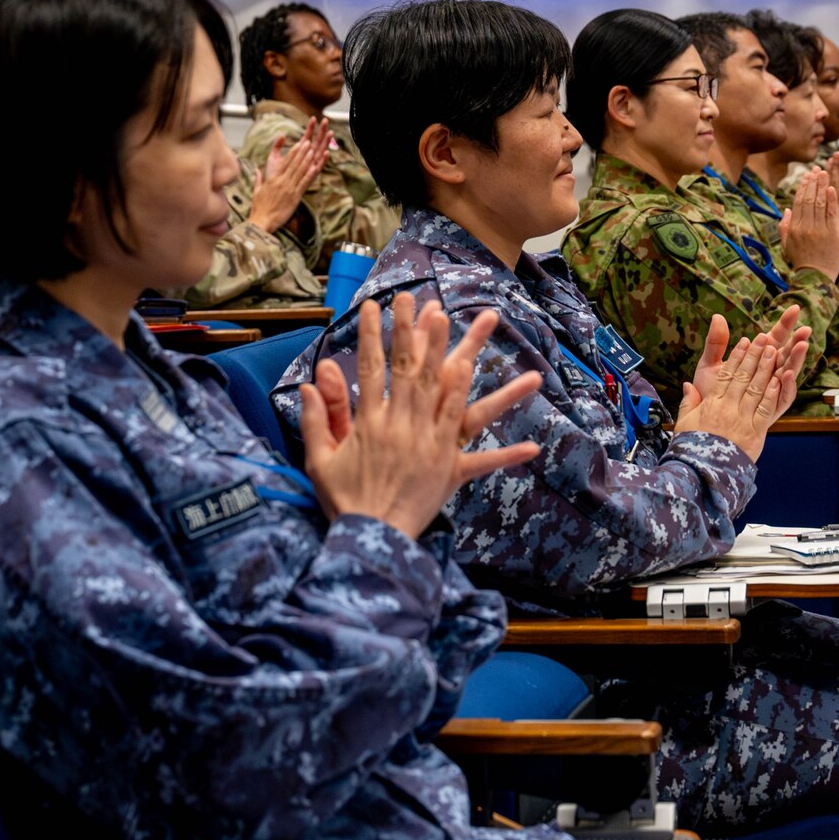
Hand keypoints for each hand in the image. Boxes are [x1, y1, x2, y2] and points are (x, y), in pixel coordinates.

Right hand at [247, 120, 329, 233]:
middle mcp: (281, 181)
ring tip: (313, 150)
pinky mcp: (294, 197)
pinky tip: (316, 167)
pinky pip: (303, 184)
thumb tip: (257, 170)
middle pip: (293, 163)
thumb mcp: (256, 191)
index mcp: (272, 179)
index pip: (284, 162)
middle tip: (308, 142)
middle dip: (301, 152)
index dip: (293, 152)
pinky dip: (310, 174)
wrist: (261, 221)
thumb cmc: (259, 207)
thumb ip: (258, 179)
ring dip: (307, 159)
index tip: (299, 144)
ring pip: (299, 171)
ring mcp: (288, 188)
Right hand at [297, 296, 542, 537]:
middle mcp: (403, 426)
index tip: (371, 306)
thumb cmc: (343, 501)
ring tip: (478, 332)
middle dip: (416, 332)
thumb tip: (308, 385)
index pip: (370, 368)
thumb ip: (318, 420)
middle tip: (422, 300)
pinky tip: (530, 441)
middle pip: (412, 370)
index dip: (370, 335)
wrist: (369, 538)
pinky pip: (481, 459)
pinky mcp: (449, 471)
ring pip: (452, 396)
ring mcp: (430, 446)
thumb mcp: (320, 461)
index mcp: (370, 423)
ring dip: (464, 360)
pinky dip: (505, 452)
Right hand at [671, 335, 803, 460]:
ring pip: (756, 388)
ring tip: (774, 351)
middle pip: (743, 377)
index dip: (736, 357)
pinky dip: (772, 393)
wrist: (704, 473)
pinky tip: (779, 379)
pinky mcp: (755, 432)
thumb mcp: (684, 424)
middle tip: (763, 338)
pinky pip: (765, 409)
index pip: (726, 375)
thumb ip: (688, 403)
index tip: (744, 342)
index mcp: (711, 404)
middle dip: (754, 356)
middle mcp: (727, 408)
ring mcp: (742, 419)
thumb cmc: (693, 449)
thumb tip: (687, 385)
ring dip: (766, 368)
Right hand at [777, 169, 838, 278]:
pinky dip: (831, 199)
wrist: (815, 278)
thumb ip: (784, 227)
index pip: (798, 202)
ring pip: (820, 203)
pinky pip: (831, 212)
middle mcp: (805, 226)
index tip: (807, 176)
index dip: (803, 187)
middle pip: (809, 199)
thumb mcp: (787, 245)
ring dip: (822, 186)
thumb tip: (786, 209)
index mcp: (794, 228)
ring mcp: (819, 229)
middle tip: (817, 169)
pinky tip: (832, 188)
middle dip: (813, 182)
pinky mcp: (832, 233)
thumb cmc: (802, 262)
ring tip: (825, 173)